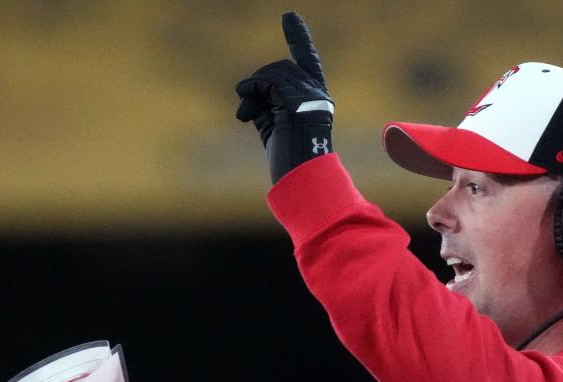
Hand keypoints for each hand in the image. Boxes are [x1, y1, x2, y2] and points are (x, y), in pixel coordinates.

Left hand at [235, 11, 333, 183]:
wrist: (300, 183)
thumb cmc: (288, 164)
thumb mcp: (273, 126)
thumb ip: (265, 103)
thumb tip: (246, 88)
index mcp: (316, 103)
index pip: (308, 62)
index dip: (299, 38)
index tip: (290, 17)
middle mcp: (317, 96)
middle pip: (281, 68)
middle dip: (258, 84)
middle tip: (245, 112)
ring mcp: (310, 98)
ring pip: (274, 73)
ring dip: (253, 90)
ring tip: (245, 116)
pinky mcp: (297, 103)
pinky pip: (268, 83)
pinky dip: (252, 92)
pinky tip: (246, 115)